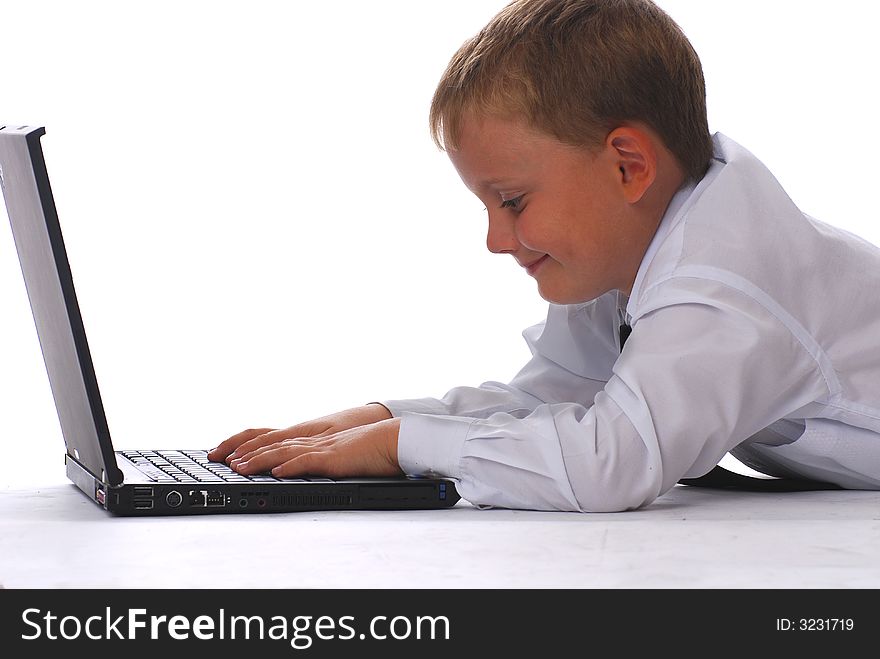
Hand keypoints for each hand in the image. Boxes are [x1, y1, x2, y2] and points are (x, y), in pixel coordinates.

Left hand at [207, 404, 400, 477]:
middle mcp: (312, 441)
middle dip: (245, 452)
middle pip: (272, 443)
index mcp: (312, 441)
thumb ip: (321, 459)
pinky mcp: (333, 457)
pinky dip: (290, 465)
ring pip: (284, 451)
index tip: (230, 455)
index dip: (250, 446)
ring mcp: (322, 448)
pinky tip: (277, 471)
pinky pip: (308, 461)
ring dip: (260, 460)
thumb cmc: (369, 449)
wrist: (392, 440)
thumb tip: (302, 469)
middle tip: (222, 459)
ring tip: (240, 468)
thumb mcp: (338, 454)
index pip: (274, 440)